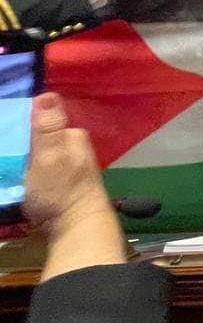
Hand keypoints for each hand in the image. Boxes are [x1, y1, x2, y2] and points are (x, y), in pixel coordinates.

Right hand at [23, 93, 123, 278]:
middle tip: (5, 159)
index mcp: (71, 136)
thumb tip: (47, 94)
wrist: (76, 228)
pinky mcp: (58, 185)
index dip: (16, 126)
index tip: (4, 139)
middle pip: (35, 139)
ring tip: (6, 169)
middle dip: (16, 146)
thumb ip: (48, 128)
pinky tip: (13, 181)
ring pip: (33, 156)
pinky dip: (22, 176)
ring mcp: (66, 166)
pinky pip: (35, 173)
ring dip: (18, 162)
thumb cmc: (63, 190)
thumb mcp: (51, 155)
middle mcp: (72, 147)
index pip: (37, 120)